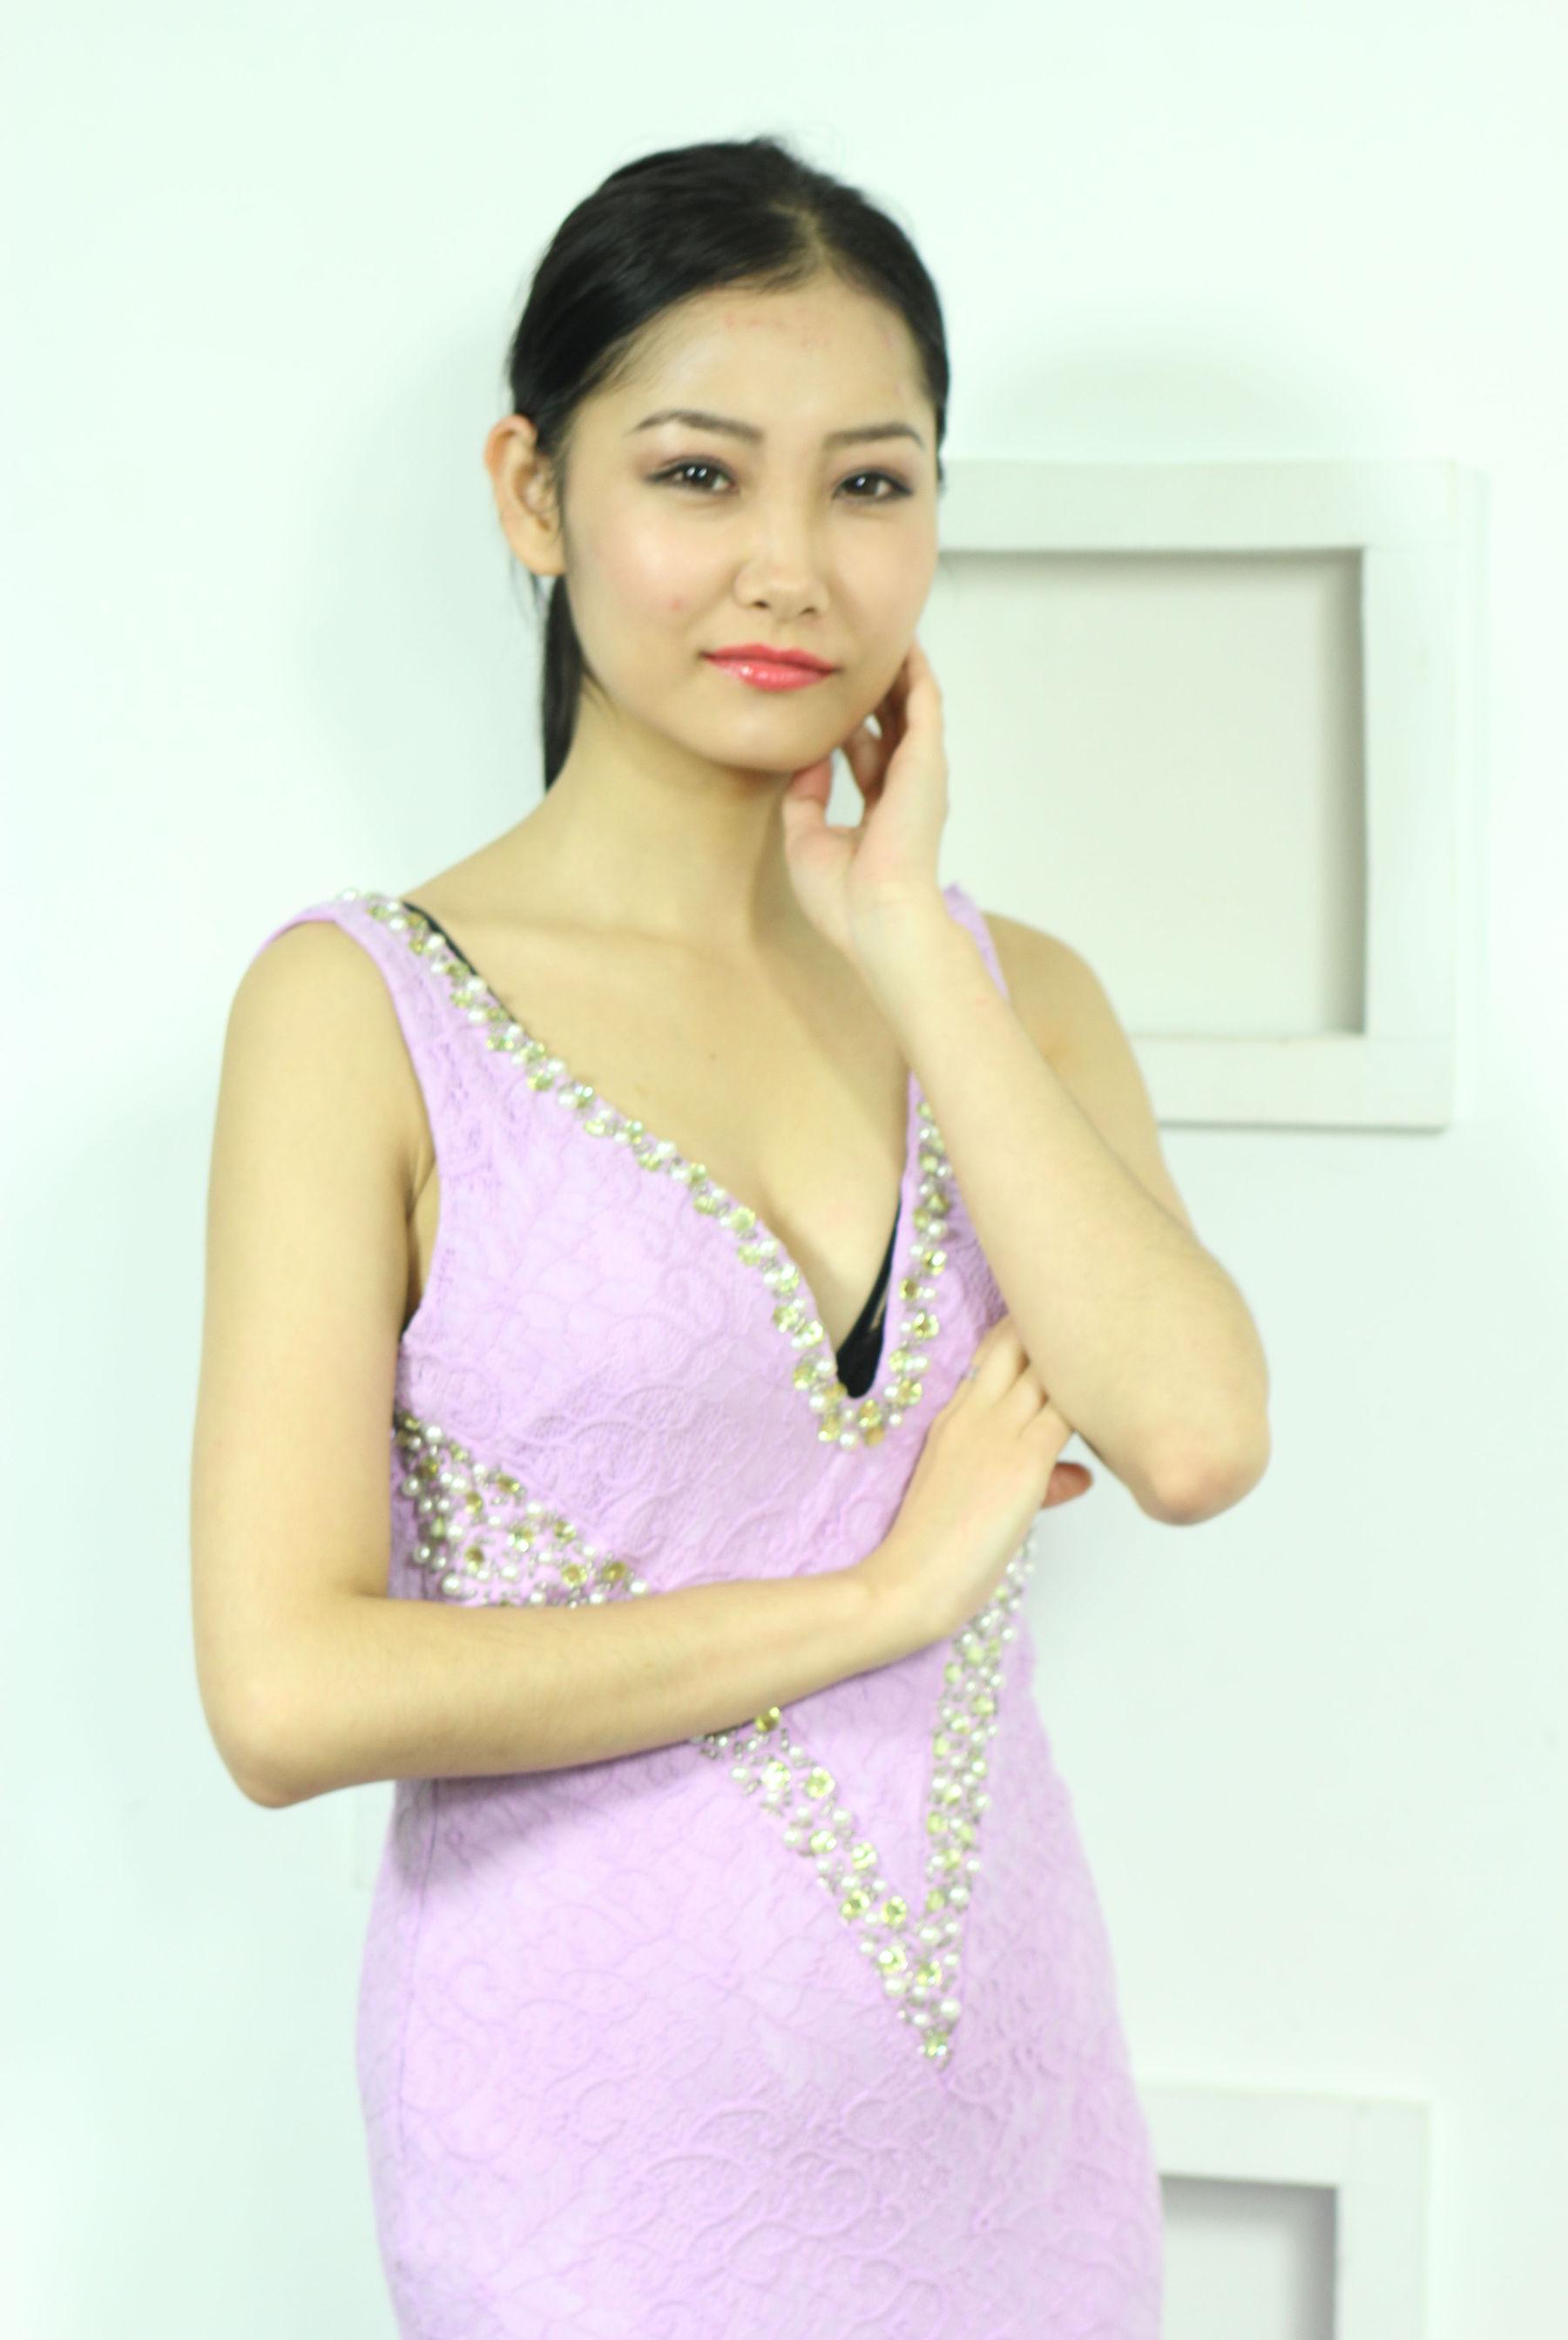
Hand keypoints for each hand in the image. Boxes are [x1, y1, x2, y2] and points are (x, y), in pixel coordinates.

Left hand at [777, 633, 948, 966]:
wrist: (878, 917)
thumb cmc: (843, 897)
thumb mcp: (806, 840)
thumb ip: (805, 797)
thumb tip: (804, 760)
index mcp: (880, 814)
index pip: (866, 759)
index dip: (850, 728)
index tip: (831, 700)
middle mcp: (905, 791)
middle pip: (891, 727)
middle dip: (876, 692)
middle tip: (858, 655)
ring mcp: (920, 775)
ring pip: (910, 709)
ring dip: (898, 674)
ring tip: (884, 637)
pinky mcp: (927, 760)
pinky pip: (924, 702)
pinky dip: (915, 672)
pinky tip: (903, 644)